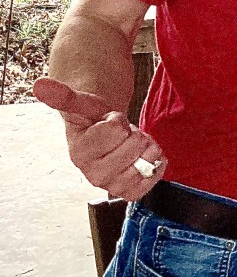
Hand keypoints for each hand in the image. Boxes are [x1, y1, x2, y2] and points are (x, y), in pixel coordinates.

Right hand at [33, 76, 165, 199]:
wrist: (105, 135)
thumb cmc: (93, 119)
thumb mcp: (81, 104)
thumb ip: (63, 96)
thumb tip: (39, 84)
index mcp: (80, 153)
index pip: (116, 129)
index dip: (118, 119)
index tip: (108, 122)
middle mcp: (93, 175)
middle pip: (135, 144)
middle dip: (133, 132)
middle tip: (121, 135)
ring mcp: (112, 185)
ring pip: (145, 162)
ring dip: (147, 147)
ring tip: (132, 145)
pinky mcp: (129, 192)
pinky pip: (152, 180)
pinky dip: (156, 165)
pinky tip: (145, 156)